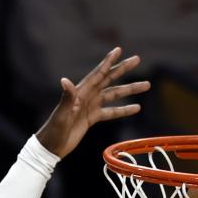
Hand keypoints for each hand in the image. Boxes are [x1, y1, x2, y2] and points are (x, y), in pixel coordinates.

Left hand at [35, 47, 149, 158]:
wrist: (51, 147)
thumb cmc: (54, 130)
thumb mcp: (62, 115)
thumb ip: (66, 99)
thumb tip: (65, 80)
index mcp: (80, 93)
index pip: (98, 74)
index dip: (108, 62)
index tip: (118, 50)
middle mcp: (86, 96)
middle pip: (109, 79)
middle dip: (123, 69)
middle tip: (137, 59)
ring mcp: (89, 107)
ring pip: (113, 95)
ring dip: (129, 90)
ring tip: (146, 85)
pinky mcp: (91, 118)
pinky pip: (111, 112)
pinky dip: (123, 110)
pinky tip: (136, 108)